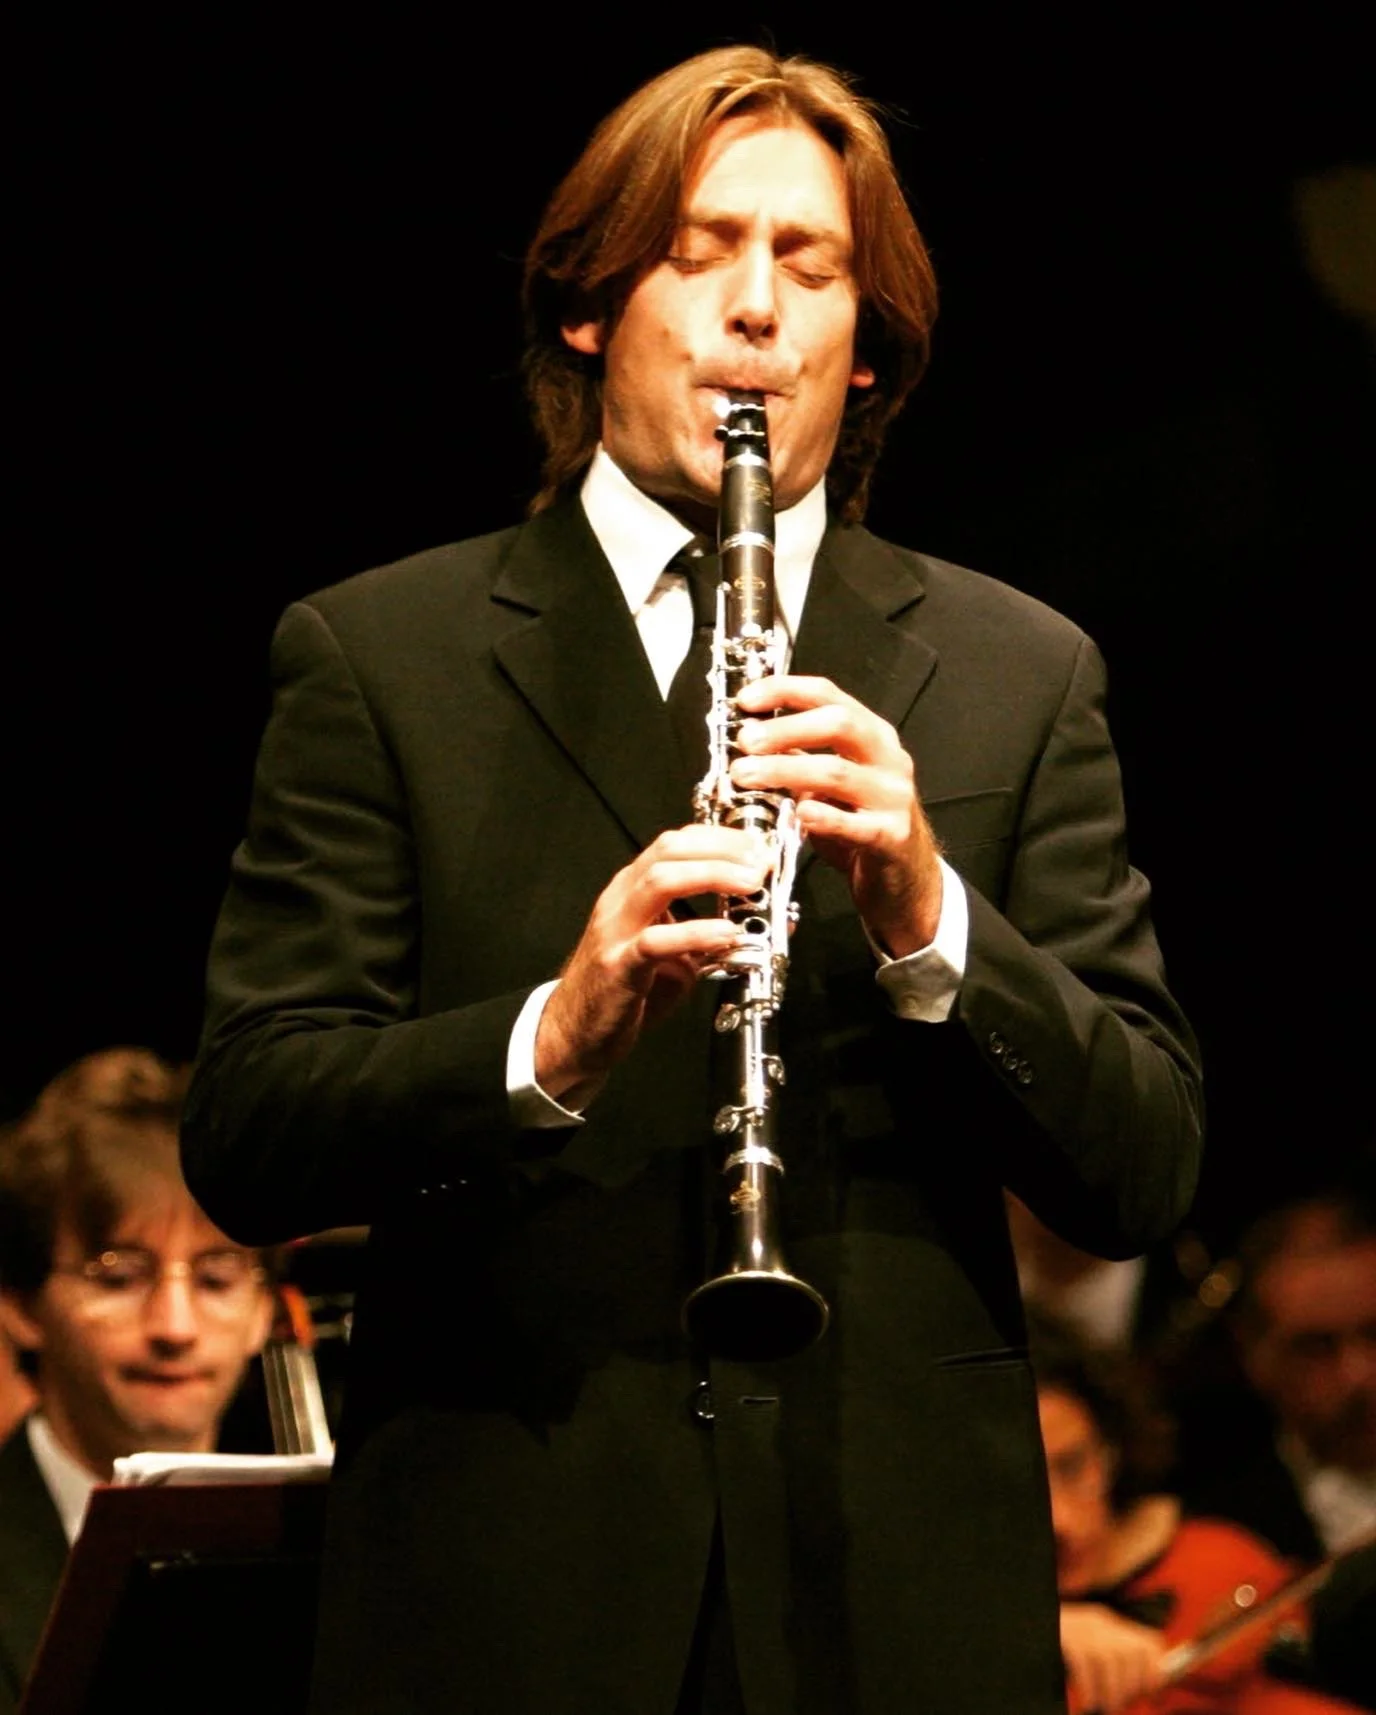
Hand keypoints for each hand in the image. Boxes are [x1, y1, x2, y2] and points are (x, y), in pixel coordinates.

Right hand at [535, 824, 766, 1107]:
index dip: (722, 838)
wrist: (573, 1031)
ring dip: (713, 875)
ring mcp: (616, 930)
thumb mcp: (674, 955)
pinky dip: (697, 933)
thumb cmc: (625, 989)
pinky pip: (656, 941)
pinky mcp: (618, 966)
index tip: (760, 848)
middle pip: (670, 850)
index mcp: (633, 889)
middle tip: (762, 861)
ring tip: (751, 884)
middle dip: (722, 849)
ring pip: (660, 881)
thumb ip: (709, 937)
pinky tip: (726, 934)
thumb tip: (761, 927)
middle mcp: (621, 899)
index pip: (677, 843)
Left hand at [731, 675, 941, 957]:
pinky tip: (795, 815)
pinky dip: (822, 817)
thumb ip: (797, 758)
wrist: (904, 876)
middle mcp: (887, 758)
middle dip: (785, 729)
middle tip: (745, 742)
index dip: (784, 691)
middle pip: (839, 724)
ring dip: (785, 770)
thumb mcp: (828, 783)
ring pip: (837, 772)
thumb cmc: (860, 824)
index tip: (745, 701)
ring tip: (745, 777)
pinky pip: (855, 824)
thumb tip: (748, 737)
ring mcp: (893, 797)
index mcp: (871, 735)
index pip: (828, 695)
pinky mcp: (892, 837)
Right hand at [1059, 1602, 1165, 1713]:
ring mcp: (1078, 1626)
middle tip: (1119, 1704)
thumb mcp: (1089, 1654)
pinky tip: (1086, 1702)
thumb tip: (1146, 1689)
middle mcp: (1096, 1621)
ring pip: (1110, 1659)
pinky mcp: (1062, 1636)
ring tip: (1104, 1706)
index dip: (1155, 1673)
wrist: (1022, 1637)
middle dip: (1133, 1686)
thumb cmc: (1058, 1654)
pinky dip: (1089, 1689)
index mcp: (1108, 1624)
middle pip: (1133, 1652)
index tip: (1151, 1696)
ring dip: (1112, 1693)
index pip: (1150, 1642)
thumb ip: (1115, 1664)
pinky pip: (1084, 1664)